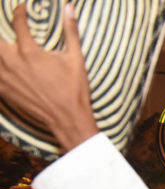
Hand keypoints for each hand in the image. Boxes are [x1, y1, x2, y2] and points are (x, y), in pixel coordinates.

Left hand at [0, 3, 97, 151]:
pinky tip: (3, 66)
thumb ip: (71, 31)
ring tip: (4, 48)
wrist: (68, 119)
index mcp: (30, 51)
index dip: (19, 11)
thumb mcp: (76, 59)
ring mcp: (4, 77)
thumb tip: (69, 7)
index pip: (18, 21)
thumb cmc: (74, 90)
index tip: (21, 7)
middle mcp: (12, 62)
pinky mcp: (2, 90)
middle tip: (3, 26)